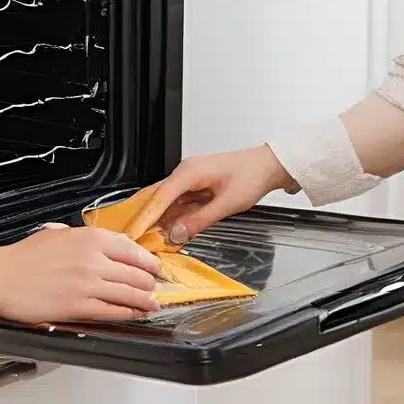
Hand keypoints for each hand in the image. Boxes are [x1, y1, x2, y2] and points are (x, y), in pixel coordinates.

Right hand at [0, 224, 162, 324]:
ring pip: (130, 292)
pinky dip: (130, 313)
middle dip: (149, 282)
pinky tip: (136, 313)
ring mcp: (88, 284)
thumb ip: (84, 238)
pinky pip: (114, 310)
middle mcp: (93, 259)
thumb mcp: (57, 234)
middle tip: (155, 287)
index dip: (147, 260)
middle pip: (135, 272)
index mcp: (89, 237)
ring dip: (145, 299)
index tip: (154, 266)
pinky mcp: (79, 306)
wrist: (0, 277)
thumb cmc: (23, 257)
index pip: (132, 249)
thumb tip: (105, 245)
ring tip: (153, 303)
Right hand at [124, 147, 296, 244]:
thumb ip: (200, 220)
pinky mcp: (196, 184)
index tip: (135, 231)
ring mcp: (190, 178)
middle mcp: (185, 172)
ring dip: (160, 218)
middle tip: (137, 237)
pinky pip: (179, 201)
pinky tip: (170, 228)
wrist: (268, 165)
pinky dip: (173, 215)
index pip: (160, 196)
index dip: (146, 216)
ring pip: (167, 200)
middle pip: (158, 196)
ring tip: (151, 238)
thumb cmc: (251, 177)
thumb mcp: (227, 204)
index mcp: (189, 172)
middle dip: (147, 217)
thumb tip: (177, 234)